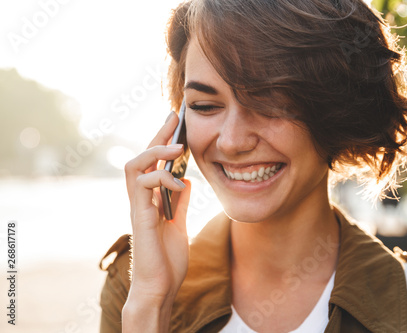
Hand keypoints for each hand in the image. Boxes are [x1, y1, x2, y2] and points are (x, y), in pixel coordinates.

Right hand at [123, 112, 190, 310]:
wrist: (161, 287)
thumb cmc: (167, 259)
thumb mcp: (179, 223)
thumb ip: (178, 202)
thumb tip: (185, 181)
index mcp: (150, 199)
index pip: (152, 163)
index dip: (162, 140)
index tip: (175, 121)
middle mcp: (140, 199)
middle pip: (141, 157)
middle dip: (157, 134)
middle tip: (173, 117)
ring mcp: (138, 206)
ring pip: (134, 166)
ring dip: (156, 151)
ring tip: (178, 148)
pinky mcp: (140, 216)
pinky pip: (142, 186)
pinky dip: (161, 179)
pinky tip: (177, 185)